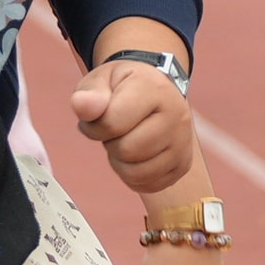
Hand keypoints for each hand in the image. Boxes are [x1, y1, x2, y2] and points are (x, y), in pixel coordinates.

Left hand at [71, 60, 193, 193]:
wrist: (153, 95)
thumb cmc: (122, 88)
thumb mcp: (101, 79)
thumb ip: (90, 92)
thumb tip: (81, 105)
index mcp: (154, 88)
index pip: (112, 123)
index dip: (94, 126)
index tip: (98, 116)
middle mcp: (177, 113)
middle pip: (127, 151)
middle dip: (111, 143)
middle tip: (116, 129)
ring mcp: (183, 142)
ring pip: (137, 173)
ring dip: (120, 162)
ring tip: (126, 140)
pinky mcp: (183, 165)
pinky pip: (148, 185)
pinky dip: (134, 176)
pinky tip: (136, 155)